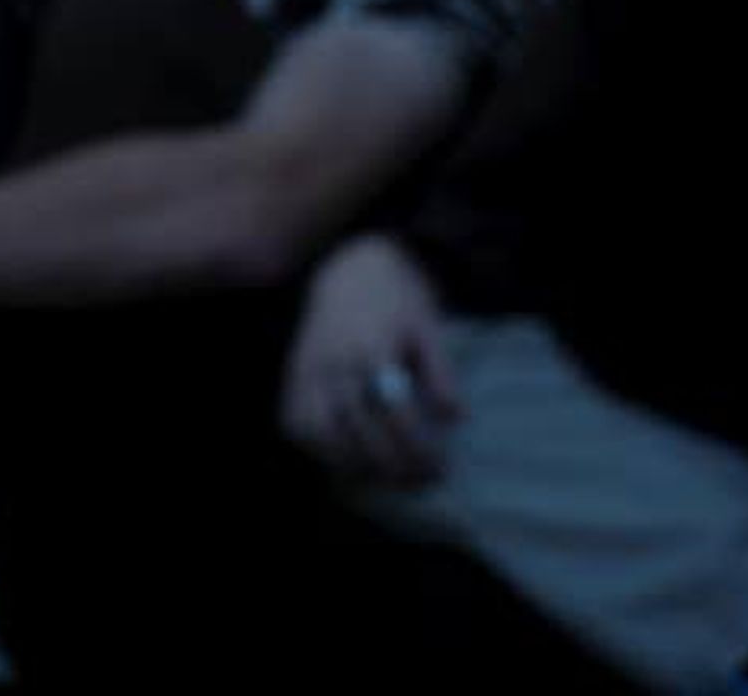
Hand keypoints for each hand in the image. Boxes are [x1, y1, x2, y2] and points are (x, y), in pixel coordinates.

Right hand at [279, 235, 461, 486]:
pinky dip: (317, 448)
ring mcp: (308, 370)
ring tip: (385, 477)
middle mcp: (336, 363)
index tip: (440, 468)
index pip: (395, 414)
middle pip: (360, 431)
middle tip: (420, 481)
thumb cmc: (395, 299)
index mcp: (373, 349)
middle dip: (393, 466)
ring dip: (354, 464)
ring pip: (322, 433)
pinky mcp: (293, 375)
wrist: (349, 266)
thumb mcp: (427, 327)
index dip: (418, 449)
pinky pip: (295, 422)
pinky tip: (345, 459)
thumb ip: (440, 373)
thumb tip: (455, 420)